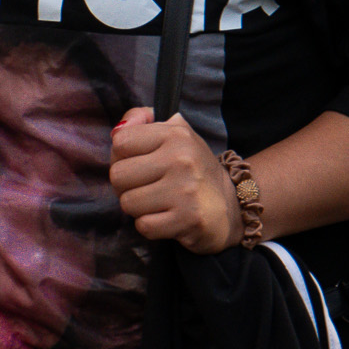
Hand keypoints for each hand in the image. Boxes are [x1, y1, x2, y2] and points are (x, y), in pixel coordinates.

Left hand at [108, 107, 243, 253]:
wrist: (232, 206)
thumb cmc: (193, 168)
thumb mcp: (175, 134)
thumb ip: (142, 122)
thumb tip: (116, 129)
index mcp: (175, 134)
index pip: (120, 142)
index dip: (120, 156)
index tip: (136, 163)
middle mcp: (181, 159)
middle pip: (118, 175)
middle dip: (125, 186)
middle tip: (143, 187)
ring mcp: (185, 190)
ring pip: (128, 203)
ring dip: (137, 208)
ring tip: (156, 203)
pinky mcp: (189, 219)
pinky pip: (144, 226)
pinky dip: (150, 226)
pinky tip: (165, 218)